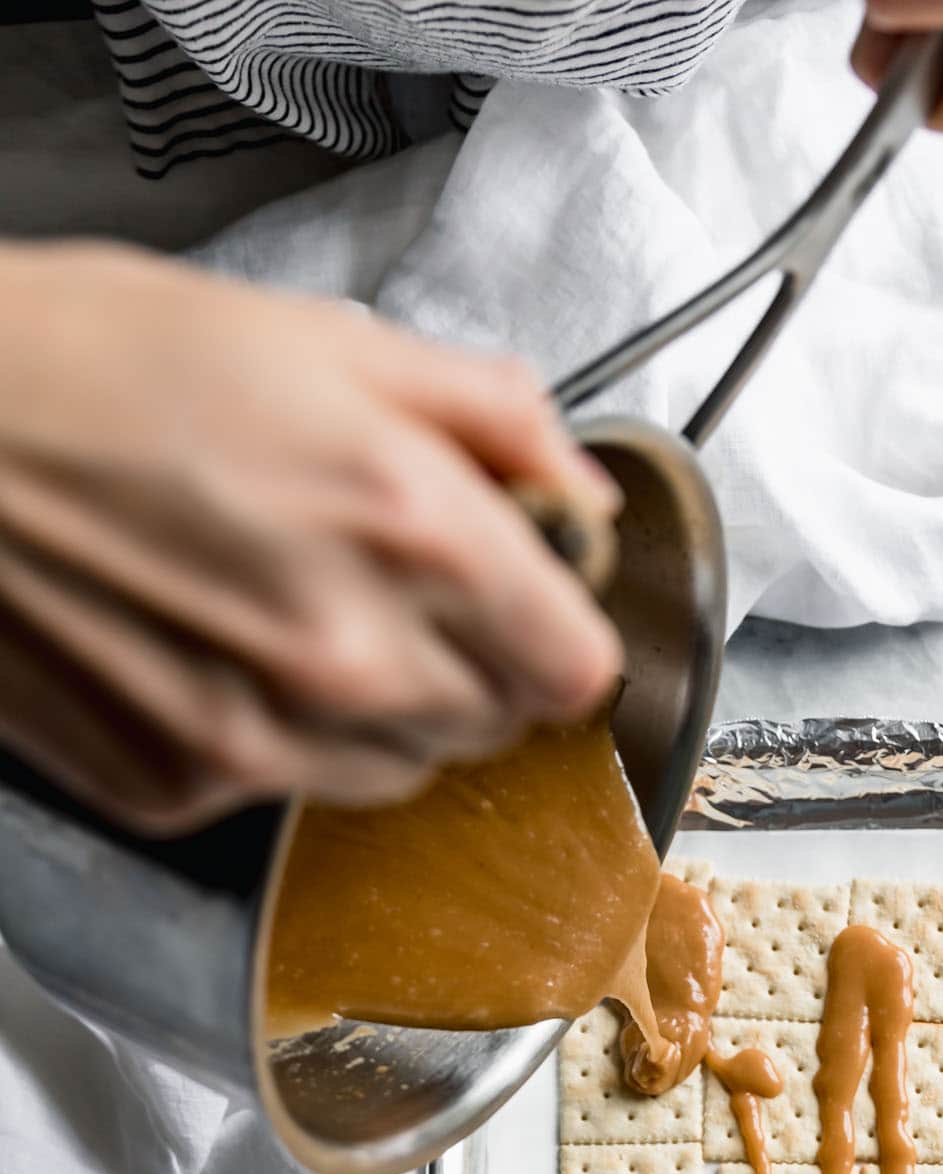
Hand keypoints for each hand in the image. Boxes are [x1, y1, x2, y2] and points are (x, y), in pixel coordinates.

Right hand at [0, 242, 622, 831]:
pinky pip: (291, 792)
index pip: (578, 666)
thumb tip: (578, 490)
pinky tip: (209, 649)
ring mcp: (264, 739)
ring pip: (403, 771)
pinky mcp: (182, 787)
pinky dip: (274, 737)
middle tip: (384, 580)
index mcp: (413, 530)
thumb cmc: (91, 362)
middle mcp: (351, 656)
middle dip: (472, 660)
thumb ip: (488, 418)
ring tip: (285, 609)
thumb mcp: (321, 339)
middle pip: (499, 724)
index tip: (528, 601)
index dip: (557, 627)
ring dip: (380, 710)